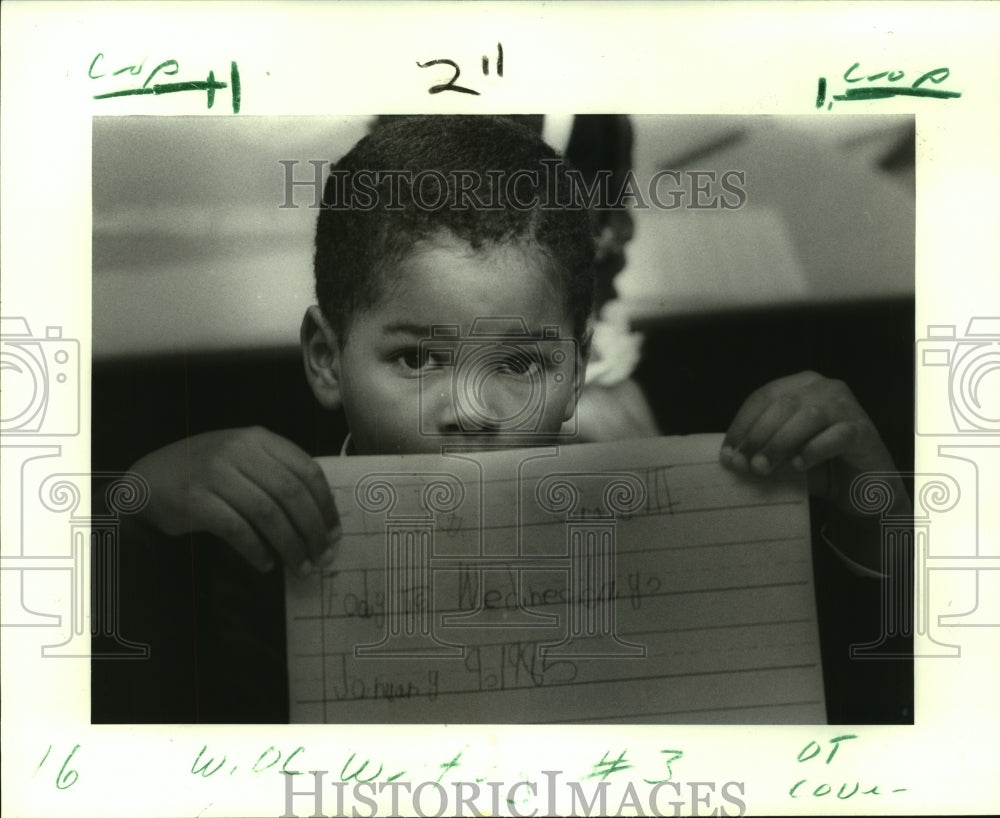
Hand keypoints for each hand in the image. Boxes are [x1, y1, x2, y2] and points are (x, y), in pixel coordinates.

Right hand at [131, 427, 339, 574]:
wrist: (148, 480)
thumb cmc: (207, 473)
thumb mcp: (244, 460)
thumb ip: (278, 477)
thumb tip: (321, 521)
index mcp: (258, 438)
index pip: (307, 471)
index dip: (326, 506)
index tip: (335, 533)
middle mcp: (238, 450)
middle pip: (292, 494)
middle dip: (313, 531)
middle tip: (323, 557)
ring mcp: (214, 473)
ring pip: (268, 513)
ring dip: (290, 545)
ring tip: (301, 567)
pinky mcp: (194, 499)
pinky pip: (236, 529)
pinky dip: (256, 550)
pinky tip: (266, 564)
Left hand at [719, 371, 907, 514]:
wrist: (861, 487)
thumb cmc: (817, 465)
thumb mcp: (783, 455)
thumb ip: (761, 450)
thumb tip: (731, 459)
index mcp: (800, 385)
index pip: (762, 397)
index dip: (741, 424)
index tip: (727, 452)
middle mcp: (825, 388)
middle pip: (782, 405)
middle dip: (758, 435)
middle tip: (746, 464)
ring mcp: (847, 406)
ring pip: (807, 417)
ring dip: (781, 443)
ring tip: (764, 467)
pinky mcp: (863, 430)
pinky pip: (836, 435)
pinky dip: (814, 450)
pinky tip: (799, 465)